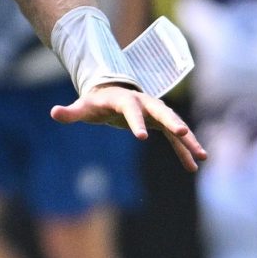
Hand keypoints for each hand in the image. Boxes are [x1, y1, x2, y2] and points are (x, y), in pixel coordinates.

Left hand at [52, 82, 207, 171]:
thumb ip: (70, 112)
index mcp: (125, 99)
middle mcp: (145, 103)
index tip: (141, 137)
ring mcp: (156, 113)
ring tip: (202, 157)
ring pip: (175, 125)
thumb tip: (54, 112)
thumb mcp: (83, 107)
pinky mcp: (161, 124)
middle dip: (173, 122)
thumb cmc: (95, 102)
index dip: (135, 121)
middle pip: (162, 111)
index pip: (131, 109)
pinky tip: (193, 166)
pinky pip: (175, 139)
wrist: (111, 91)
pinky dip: (184, 150)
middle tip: (182, 133)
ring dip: (188, 140)